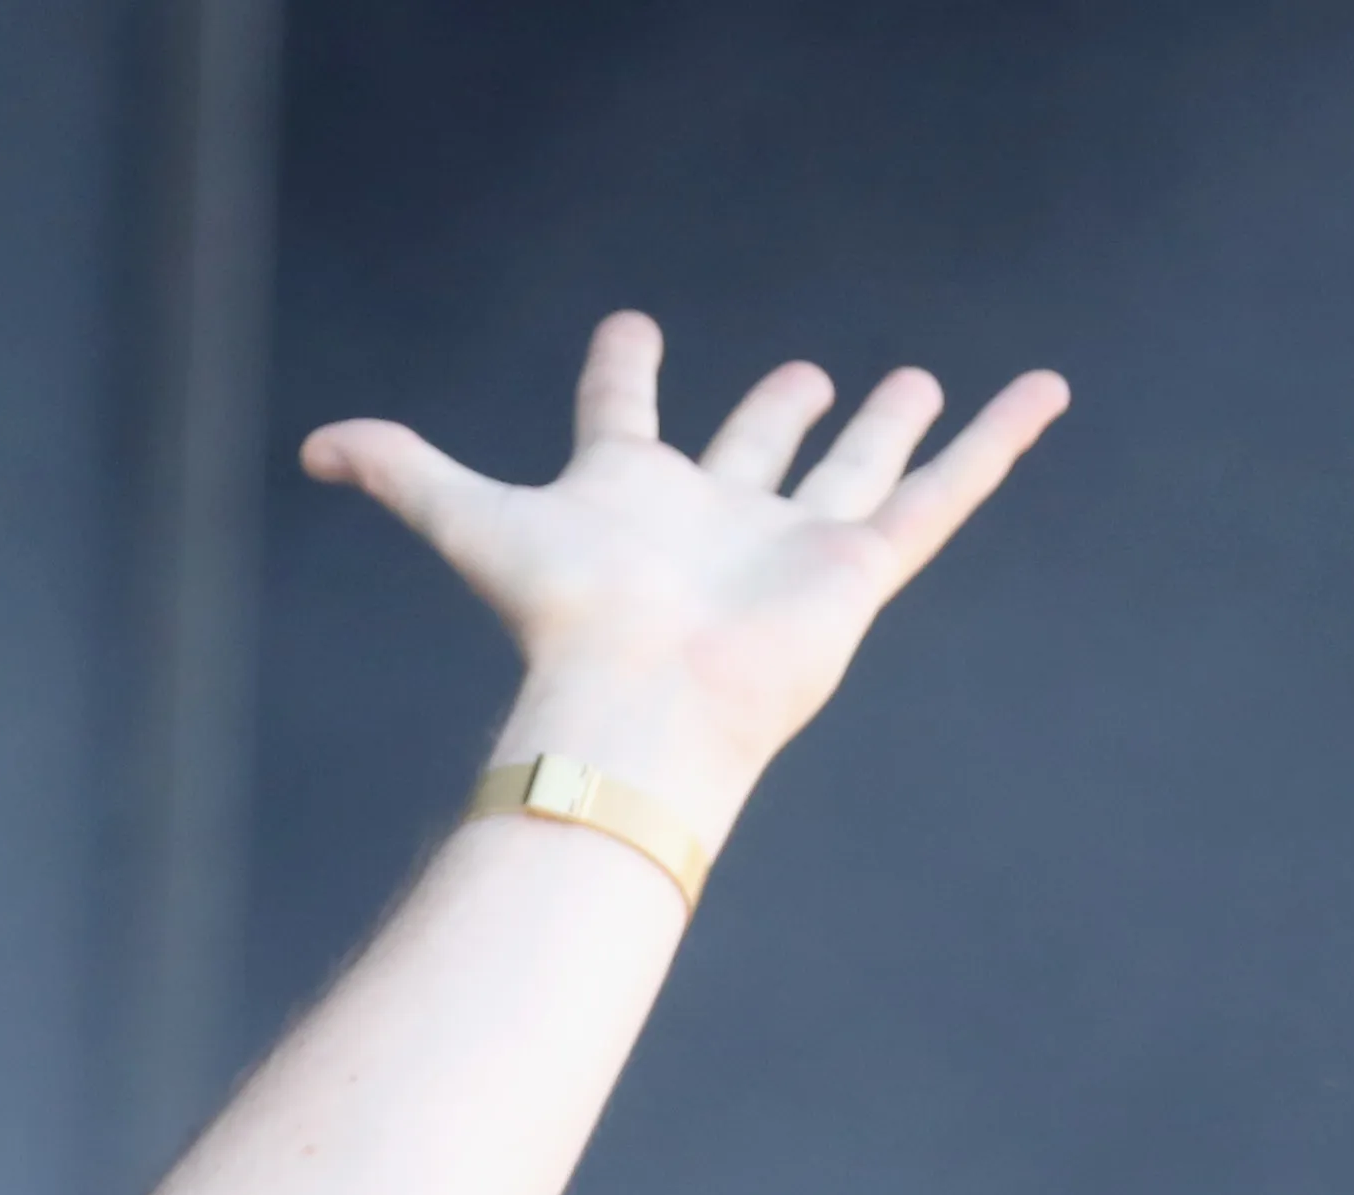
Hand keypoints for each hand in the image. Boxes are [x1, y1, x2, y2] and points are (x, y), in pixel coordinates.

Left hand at [303, 308, 1067, 830]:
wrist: (638, 708)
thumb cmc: (563, 624)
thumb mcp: (472, 521)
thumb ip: (401, 474)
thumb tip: (310, 446)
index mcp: (632, 497)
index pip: (626, 415)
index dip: (622, 372)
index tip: (630, 327)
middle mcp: (715, 522)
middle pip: (756, 453)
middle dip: (780, 417)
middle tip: (806, 375)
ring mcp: (793, 550)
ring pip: (857, 474)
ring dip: (889, 429)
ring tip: (920, 382)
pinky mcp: (860, 573)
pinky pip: (941, 499)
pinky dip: (996, 446)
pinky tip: (1043, 394)